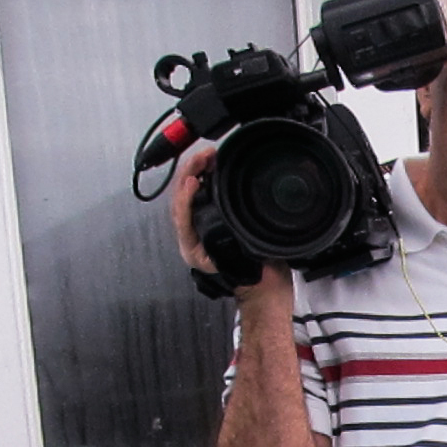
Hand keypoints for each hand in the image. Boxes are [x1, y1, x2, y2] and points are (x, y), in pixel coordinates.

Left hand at [170, 148, 288, 300]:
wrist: (265, 291)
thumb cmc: (255, 278)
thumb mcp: (247, 260)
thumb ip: (238, 241)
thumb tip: (232, 218)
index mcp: (195, 248)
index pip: (182, 216)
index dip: (185, 197)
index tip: (195, 181)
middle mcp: (194, 237)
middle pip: (182, 199)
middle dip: (191, 173)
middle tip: (206, 156)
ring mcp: (201, 228)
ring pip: (190, 194)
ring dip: (198, 171)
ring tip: (210, 156)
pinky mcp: (212, 220)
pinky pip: (202, 196)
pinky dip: (207, 179)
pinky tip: (215, 167)